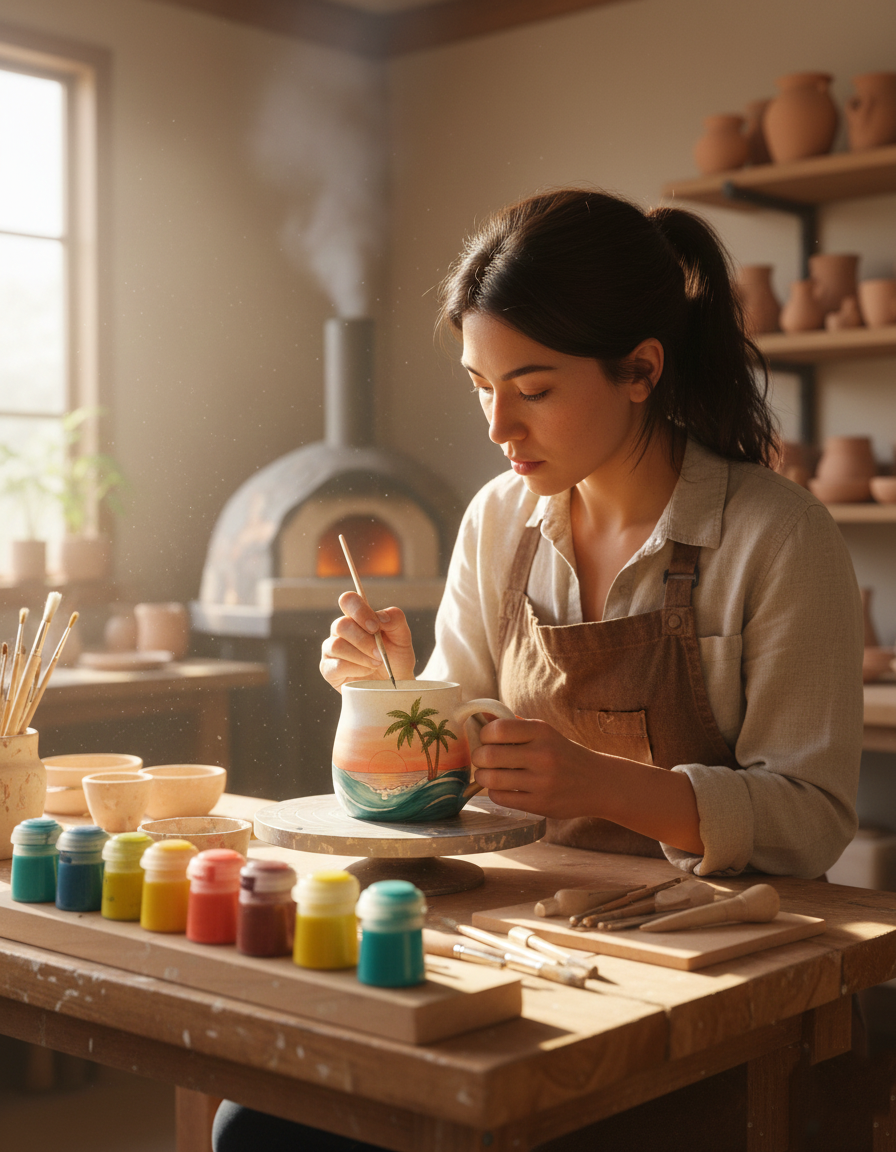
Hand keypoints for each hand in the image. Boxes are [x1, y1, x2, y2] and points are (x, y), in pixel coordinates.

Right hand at [320, 592, 416, 691]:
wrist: (395, 685)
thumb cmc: (395, 659)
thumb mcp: (402, 637)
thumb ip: (396, 620)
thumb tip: (381, 617)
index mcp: (356, 617)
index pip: (348, 600)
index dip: (359, 611)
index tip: (375, 627)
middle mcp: (340, 631)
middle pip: (341, 625)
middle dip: (364, 641)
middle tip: (380, 654)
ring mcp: (331, 650)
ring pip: (337, 645)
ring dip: (361, 656)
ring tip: (375, 664)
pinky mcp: (328, 670)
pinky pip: (336, 665)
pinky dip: (355, 668)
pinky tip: (366, 671)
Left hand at [472, 716, 703, 852]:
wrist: (598, 783)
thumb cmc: (563, 754)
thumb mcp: (545, 733)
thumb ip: (514, 725)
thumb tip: (481, 717)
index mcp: (542, 731)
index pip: (497, 729)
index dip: (484, 735)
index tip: (487, 740)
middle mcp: (542, 755)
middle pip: (488, 755)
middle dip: (479, 758)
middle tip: (483, 759)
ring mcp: (542, 781)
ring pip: (491, 779)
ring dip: (483, 777)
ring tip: (488, 775)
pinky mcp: (540, 804)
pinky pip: (501, 798)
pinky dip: (495, 792)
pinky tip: (503, 788)